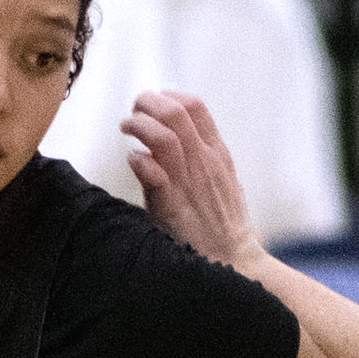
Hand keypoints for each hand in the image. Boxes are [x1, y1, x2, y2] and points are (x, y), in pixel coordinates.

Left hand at [121, 91, 262, 270]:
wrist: (233, 261)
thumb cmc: (223, 225)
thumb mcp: (223, 182)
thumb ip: (202, 159)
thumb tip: (176, 141)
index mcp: (217, 154)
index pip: (195, 107)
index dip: (169, 96)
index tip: (153, 103)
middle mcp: (204, 163)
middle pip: (175, 112)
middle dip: (147, 103)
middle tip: (133, 110)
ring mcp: (189, 183)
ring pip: (162, 136)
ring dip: (138, 126)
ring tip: (126, 128)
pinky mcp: (173, 206)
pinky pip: (152, 171)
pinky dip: (137, 160)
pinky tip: (132, 161)